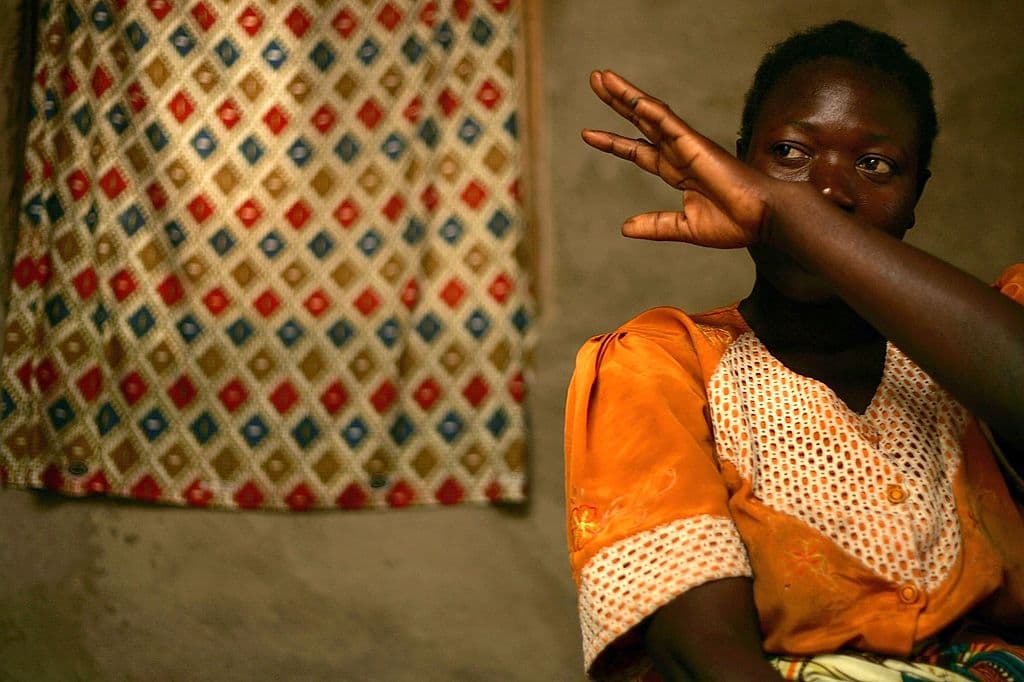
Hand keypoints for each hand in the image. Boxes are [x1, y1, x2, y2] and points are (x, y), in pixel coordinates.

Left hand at [582, 70, 771, 247]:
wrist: (761, 220)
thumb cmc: (734, 223)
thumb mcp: (684, 226)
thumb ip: (656, 225)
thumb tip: (625, 228)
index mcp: (676, 171)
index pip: (637, 151)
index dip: (613, 142)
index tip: (587, 133)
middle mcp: (678, 153)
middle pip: (639, 122)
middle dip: (616, 102)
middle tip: (594, 80)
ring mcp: (685, 144)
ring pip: (649, 113)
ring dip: (625, 94)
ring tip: (602, 77)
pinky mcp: (695, 143)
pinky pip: (667, 121)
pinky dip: (647, 108)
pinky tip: (629, 97)